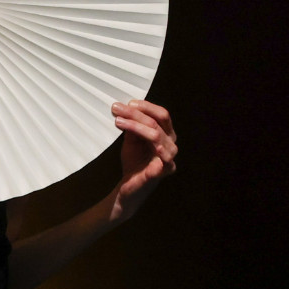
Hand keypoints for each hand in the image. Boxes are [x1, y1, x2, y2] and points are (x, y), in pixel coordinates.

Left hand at [110, 100, 177, 220]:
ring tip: (119, 122)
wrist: (130, 186)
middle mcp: (171, 144)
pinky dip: (155, 150)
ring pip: (156, 136)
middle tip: (117, 109)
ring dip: (136, 126)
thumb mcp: (132, 139)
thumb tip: (124, 107)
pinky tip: (146, 145)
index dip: (146, 106)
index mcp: (166, 134)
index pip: (162, 115)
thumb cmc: (134, 160)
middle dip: (136, 114)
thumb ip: (132, 125)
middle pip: (157, 123)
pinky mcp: (162, 172)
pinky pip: (162, 160)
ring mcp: (168, 159)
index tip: (128, 103)